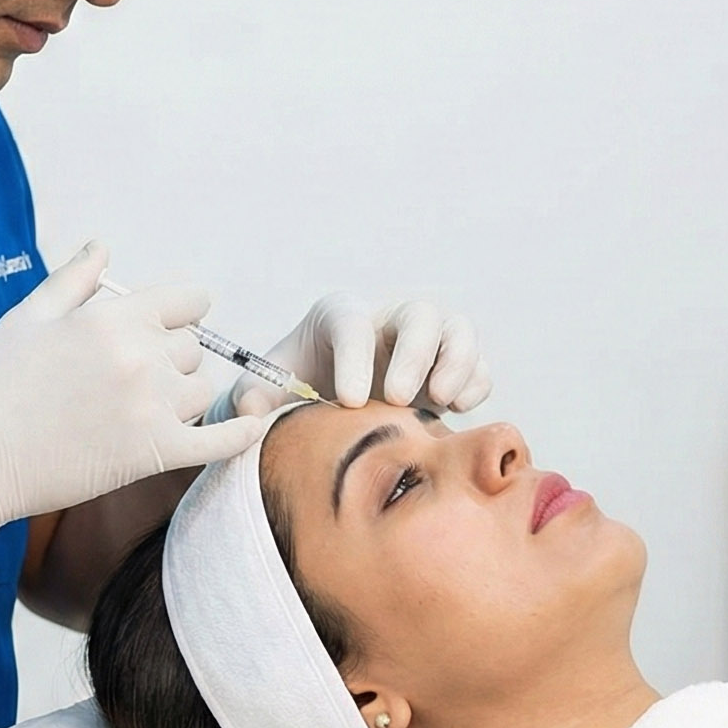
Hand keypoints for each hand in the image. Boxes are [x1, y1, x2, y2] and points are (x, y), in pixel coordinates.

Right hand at [0, 241, 262, 580]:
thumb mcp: (28, 316)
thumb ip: (74, 280)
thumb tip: (104, 247)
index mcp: (114, 317)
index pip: (186, 301)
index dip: (182, 313)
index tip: (174, 326)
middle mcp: (141, 356)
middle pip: (194, 349)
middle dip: (173, 359)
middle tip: (138, 381)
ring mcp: (153, 407)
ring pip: (202, 391)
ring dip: (185, 398)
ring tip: (147, 412)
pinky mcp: (156, 453)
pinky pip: (220, 442)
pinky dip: (241, 436)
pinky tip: (255, 430)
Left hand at [217, 291, 491, 421]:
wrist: (340, 392)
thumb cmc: (307, 380)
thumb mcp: (274, 384)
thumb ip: (255, 395)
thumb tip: (248, 412)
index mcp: (342, 317)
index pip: (352, 326)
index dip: (354, 360)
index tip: (350, 401)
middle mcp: (391, 319)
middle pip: (418, 315)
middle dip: (412, 354)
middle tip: (397, 398)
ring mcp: (429, 340)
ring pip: (458, 330)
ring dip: (456, 363)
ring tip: (440, 401)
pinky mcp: (453, 366)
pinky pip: (479, 364)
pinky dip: (475, 383)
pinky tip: (457, 408)